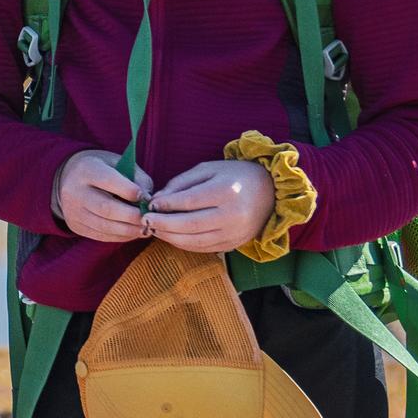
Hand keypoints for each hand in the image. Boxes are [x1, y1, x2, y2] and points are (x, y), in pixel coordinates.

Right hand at [53, 149, 150, 245]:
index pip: (108, 180)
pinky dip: (120, 236)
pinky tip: (133, 233)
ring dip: (129, 230)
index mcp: (86, 169)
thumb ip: (136, 178)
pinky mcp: (76, 225)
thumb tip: (148, 200)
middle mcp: (75, 190)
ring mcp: (73, 210)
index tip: (147, 198)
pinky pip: (101, 235)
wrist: (69, 178)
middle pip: (106, 208)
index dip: (130, 191)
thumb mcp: (118, 163)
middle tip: (149, 219)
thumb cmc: (102, 169)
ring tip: (145, 229)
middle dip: (132, 216)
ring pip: (104, 226)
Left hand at [143, 160, 275, 255]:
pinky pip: (204, 248)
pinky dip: (184, 245)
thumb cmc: (236, 175)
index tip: (150, 204)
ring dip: (170, 237)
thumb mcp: (209, 168)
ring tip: (155, 229)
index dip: (166, 205)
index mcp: (227, 191)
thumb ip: (182, 182)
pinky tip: (171, 237)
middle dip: (163, 224)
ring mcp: (235, 233)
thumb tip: (158, 199)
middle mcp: (233, 215)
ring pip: (195, 241)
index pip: (190, 201)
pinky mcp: (234, 244)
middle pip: (190, 225)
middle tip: (145, 220)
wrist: (271, 191)